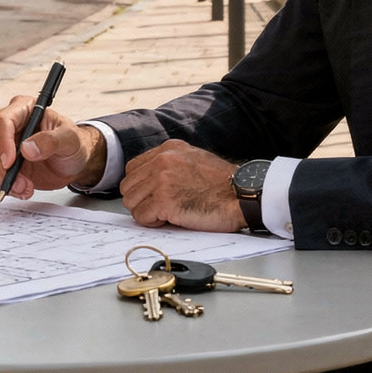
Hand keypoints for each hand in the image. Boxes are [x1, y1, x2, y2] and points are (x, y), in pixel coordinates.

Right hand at [0, 97, 104, 197]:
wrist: (74, 163)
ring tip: (26, 187)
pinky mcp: (4, 164)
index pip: (3, 121)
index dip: (3, 141)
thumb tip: (27, 148)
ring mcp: (5, 146)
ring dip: (4, 179)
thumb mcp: (70, 139)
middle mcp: (11, 126)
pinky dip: (5, 186)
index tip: (10, 162)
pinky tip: (22, 190)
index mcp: (24, 110)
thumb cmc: (73, 144)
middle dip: (1, 167)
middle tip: (20, 182)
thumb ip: (51, 141)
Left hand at [118, 140, 243, 230]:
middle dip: (141, 201)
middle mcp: (161, 160)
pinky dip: (153, 223)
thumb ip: (170, 165)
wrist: (242, 194)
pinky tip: (172, 219)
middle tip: (160, 210)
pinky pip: (141, 217)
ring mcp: (161, 179)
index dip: (141, 187)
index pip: (133, 169)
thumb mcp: (193, 160)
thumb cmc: (224, 184)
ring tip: (167, 214)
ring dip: (146, 213)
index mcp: (168, 149)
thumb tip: (149, 182)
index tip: (153, 197)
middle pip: (128, 186)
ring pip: (131, 202)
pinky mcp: (163, 199)